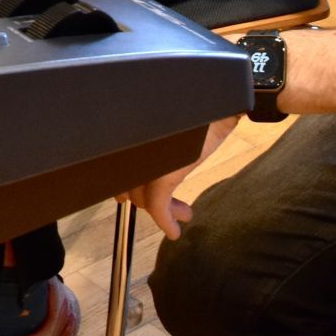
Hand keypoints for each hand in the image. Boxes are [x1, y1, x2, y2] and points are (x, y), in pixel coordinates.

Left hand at [118, 116, 238, 240]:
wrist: (218, 104)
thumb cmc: (197, 110)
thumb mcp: (171, 127)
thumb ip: (156, 143)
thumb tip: (155, 164)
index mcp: (130, 134)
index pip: (117, 167)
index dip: (125, 184)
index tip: (135, 195)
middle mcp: (131, 146)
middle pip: (129, 183)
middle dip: (146, 199)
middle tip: (169, 207)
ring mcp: (144, 160)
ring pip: (142, 197)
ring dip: (161, 211)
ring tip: (184, 212)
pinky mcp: (163, 174)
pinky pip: (157, 206)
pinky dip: (165, 221)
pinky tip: (173, 231)